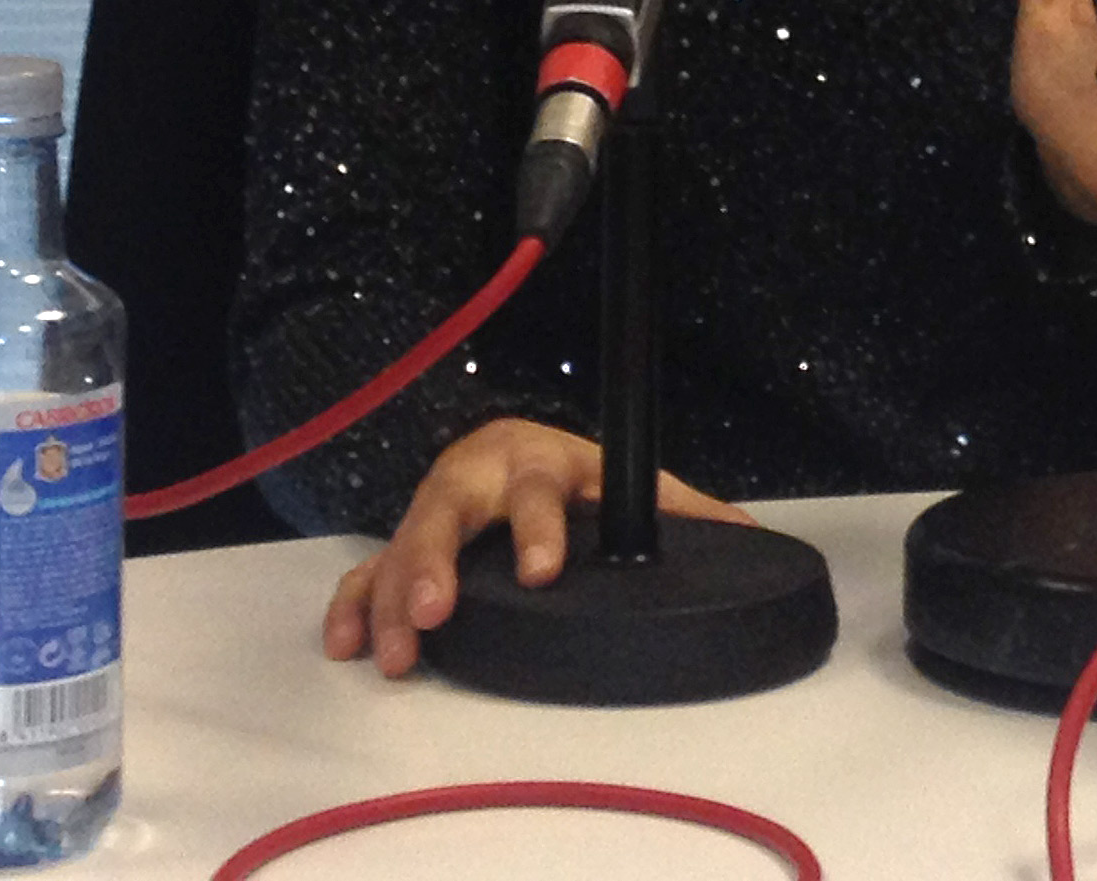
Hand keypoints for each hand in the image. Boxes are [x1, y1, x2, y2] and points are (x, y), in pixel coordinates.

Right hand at [321, 418, 749, 676]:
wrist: (509, 443)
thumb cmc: (571, 474)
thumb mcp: (622, 479)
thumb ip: (681, 508)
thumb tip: (750, 535)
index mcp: (539, 462)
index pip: (538, 491)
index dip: (539, 529)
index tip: (543, 572)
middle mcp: (478, 478)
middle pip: (447, 511)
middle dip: (434, 561)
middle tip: (433, 611)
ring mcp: (434, 509)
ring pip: (401, 542)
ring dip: (388, 596)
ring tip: (394, 653)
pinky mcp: (403, 539)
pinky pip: (367, 567)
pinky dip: (354, 602)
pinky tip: (346, 642)